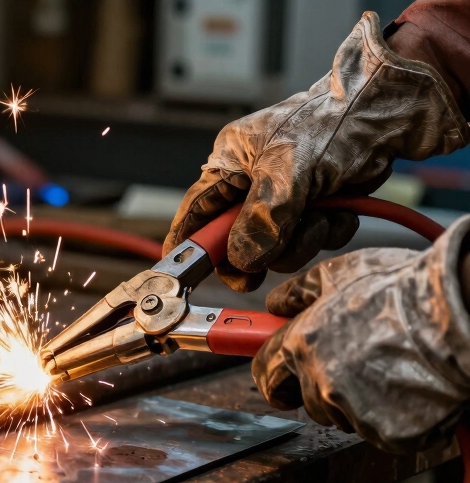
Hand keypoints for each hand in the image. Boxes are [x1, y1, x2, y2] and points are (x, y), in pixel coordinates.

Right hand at [164, 11, 467, 291]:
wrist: (391, 110)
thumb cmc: (335, 120)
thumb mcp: (288, 171)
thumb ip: (260, 220)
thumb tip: (242, 259)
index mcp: (230, 164)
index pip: (195, 212)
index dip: (191, 245)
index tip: (190, 275)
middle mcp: (252, 182)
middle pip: (238, 241)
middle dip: (266, 247)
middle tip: (279, 250)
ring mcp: (284, 197)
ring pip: (278, 247)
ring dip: (305, 239)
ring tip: (325, 213)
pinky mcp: (316, 206)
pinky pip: (311, 240)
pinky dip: (329, 231)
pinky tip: (342, 209)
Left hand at [252, 216, 469, 452]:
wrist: (459, 313)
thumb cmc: (403, 288)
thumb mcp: (340, 273)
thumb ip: (299, 291)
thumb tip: (275, 303)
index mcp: (302, 345)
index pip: (266, 374)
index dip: (274, 377)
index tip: (280, 381)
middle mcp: (321, 382)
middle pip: (308, 400)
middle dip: (324, 389)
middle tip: (359, 365)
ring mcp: (356, 412)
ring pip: (345, 418)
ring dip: (361, 403)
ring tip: (393, 368)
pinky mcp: (390, 433)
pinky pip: (383, 432)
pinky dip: (396, 418)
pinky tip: (412, 388)